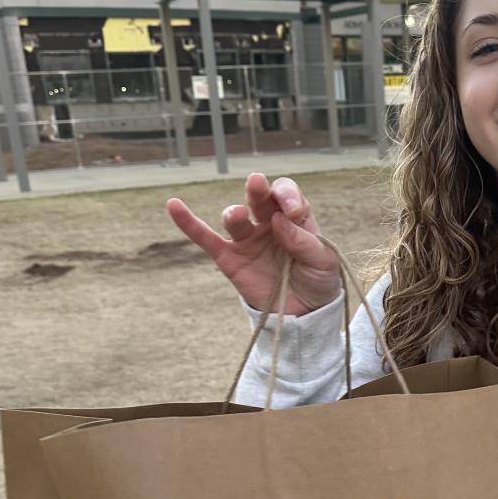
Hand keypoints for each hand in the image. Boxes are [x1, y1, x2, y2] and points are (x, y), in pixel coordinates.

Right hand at [165, 172, 341, 314]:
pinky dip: (188, 223)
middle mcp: (268, 222)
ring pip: (235, 218)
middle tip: (257, 184)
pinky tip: (174, 205)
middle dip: (258, 191)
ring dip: (234, 213)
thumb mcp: (323, 262)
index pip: (286, 194)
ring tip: (239, 216)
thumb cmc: (319, 282)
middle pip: (259, 199)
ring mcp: (247, 239)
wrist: (305, 314)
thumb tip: (279, 219)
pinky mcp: (229, 259)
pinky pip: (205, 238)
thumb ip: (305, 242)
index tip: (292, 211)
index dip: (287, 196)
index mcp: (294, 218)